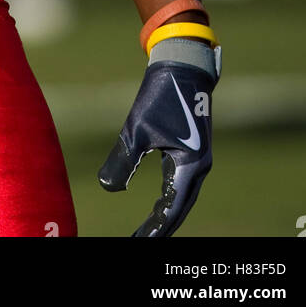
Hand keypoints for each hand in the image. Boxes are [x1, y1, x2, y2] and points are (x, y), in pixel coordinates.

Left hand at [98, 40, 219, 236]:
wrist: (181, 65)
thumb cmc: (160, 94)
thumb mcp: (137, 128)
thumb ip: (124, 159)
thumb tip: (107, 188)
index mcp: (191, 166)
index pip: (172, 208)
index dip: (156, 228)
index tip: (139, 241)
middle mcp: (199, 167)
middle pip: (179, 207)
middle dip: (160, 226)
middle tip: (140, 240)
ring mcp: (197, 159)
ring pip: (180, 196)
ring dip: (165, 213)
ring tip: (147, 231)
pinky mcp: (191, 150)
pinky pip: (179, 182)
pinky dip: (168, 196)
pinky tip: (156, 205)